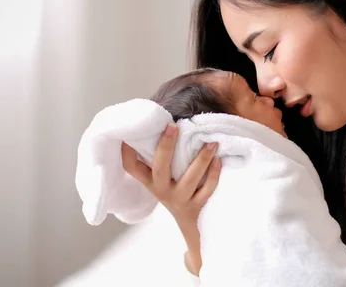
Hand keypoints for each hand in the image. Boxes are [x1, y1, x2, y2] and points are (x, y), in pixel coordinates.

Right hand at [121, 123, 220, 275]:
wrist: (189, 224)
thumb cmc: (174, 191)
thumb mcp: (161, 179)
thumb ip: (159, 158)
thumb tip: (164, 122)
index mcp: (150, 182)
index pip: (131, 167)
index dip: (127, 151)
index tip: (128, 133)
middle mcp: (161, 190)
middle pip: (160, 168)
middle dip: (166, 147)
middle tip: (173, 127)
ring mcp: (180, 199)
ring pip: (190, 179)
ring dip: (201, 159)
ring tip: (211, 143)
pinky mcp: (197, 206)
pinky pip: (207, 189)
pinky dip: (214, 174)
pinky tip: (218, 160)